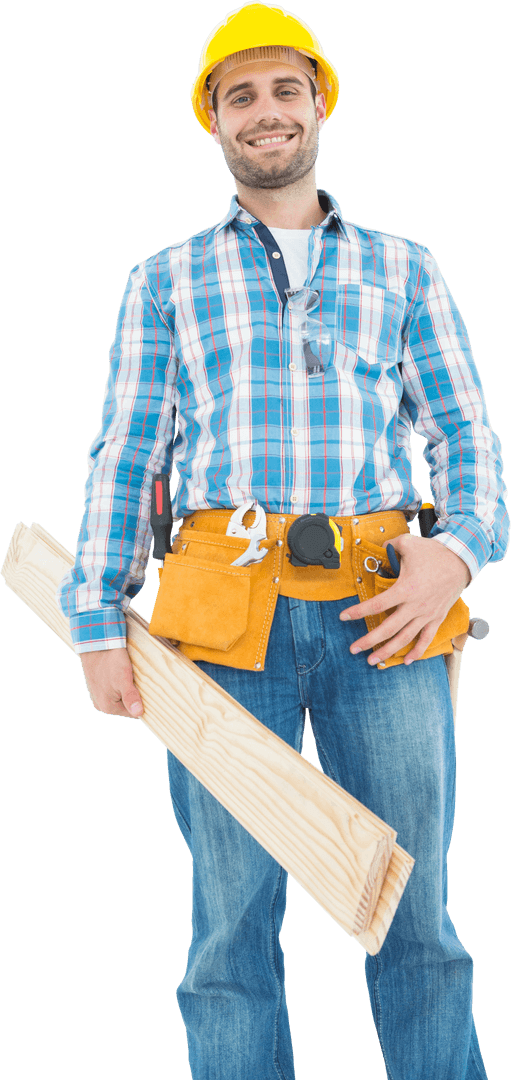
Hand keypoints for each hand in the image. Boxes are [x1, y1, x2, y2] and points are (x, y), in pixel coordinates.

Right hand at [79, 647, 143, 716]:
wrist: (96, 643)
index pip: (133, 713)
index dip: (142, 702)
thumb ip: (130, 697)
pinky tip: (121, 673)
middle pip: (126, 705)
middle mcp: (100, 705)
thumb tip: (138, 713)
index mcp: (108, 707)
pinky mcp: (97, 686)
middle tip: (137, 680)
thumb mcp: (123, 678)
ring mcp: (97, 695)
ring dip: (127, 688)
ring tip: (129, 675)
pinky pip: (113, 690)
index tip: (146, 690)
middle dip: (134, 695)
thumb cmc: (110, 660)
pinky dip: (119, 683)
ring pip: (120, 697)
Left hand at [340, 533, 470, 665]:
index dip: (357, 612)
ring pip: (404, 638)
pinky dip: (416, 652)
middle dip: (368, 641)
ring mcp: (426, 615)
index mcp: (405, 589)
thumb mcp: (407, 543)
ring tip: (372, 660)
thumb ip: (388, 546)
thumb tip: (377, 548)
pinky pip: (426, 639)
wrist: (461, 561)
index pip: (376, 605)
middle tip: (353, 649)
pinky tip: (405, 661)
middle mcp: (414, 606)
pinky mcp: (436, 618)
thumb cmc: (434, 553)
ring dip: (387, 651)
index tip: (343, 617)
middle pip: (387, 629)